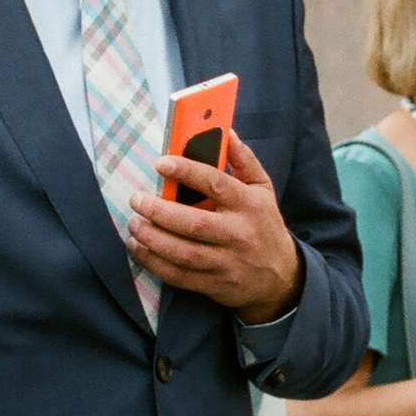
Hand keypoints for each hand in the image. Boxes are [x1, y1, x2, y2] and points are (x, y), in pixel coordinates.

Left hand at [127, 132, 303, 320]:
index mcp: (250, 205)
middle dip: (159, 210)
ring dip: (152, 238)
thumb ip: (243, 160)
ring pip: (182, 252)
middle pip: (194, 222)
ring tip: (134, 223)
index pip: (216, 184)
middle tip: (137, 199)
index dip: (186, 171)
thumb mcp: (262, 189)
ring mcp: (226, 262)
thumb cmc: (264, 225)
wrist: (281, 278)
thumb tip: (226, 132)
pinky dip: (153, 262)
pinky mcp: (213, 284)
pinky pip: (178, 275)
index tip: (161, 163)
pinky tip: (138, 247)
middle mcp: (238, 234)